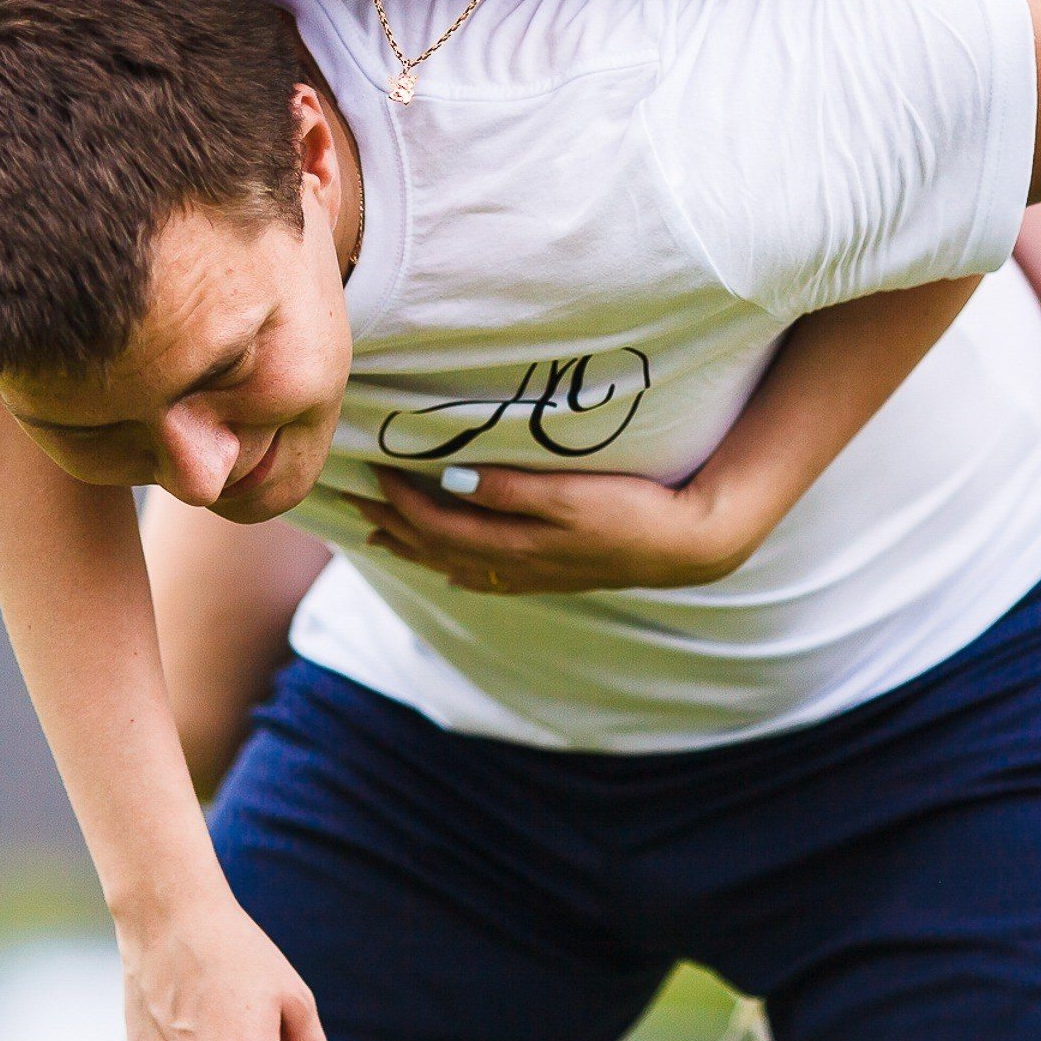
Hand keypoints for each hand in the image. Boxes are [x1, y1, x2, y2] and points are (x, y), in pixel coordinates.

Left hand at [361, 464, 761, 593]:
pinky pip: (486, 575)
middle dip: (391, 522)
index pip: (437, 522)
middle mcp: (515, 565)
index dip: (401, 496)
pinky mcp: (553, 571)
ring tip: (380, 533)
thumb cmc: (632, 511)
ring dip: (413, 546)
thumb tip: (448, 480)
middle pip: (435, 546)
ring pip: (455, 562)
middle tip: (352, 499)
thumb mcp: (569, 495)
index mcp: (514, 544)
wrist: (687, 545)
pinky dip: (454, 565)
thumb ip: (508, 490)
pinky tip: (447, 566)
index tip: (372, 464)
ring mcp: (533, 573)